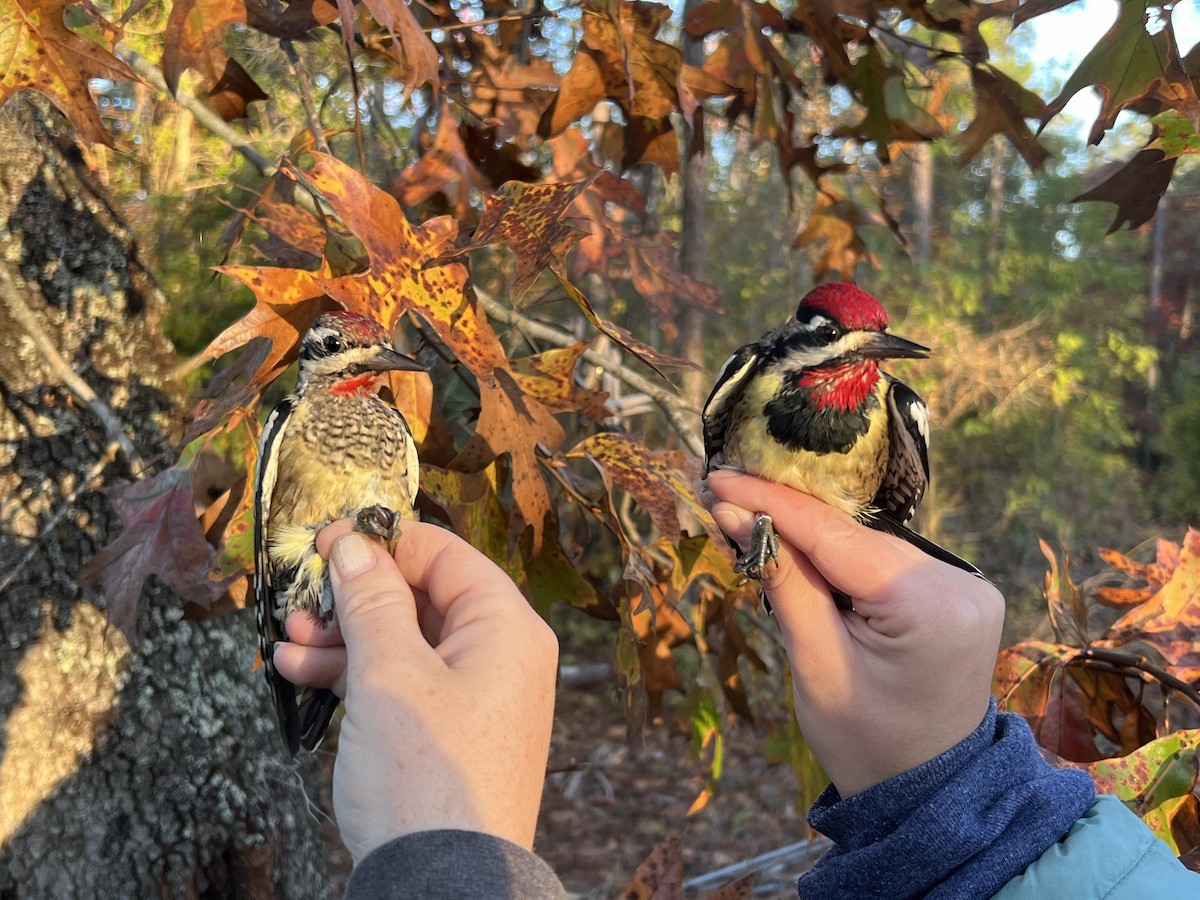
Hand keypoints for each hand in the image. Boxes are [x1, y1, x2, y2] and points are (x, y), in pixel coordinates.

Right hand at [272, 520, 558, 861]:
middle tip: (298, 600)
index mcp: (507, 628)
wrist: (441, 886)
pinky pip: (401, 682)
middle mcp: (500, 655)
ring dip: (342, 636)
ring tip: (287, 641)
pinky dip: (354, 674)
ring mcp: (475, 695)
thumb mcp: (389, 676)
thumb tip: (355, 545)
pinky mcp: (448, 731)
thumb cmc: (426, 777)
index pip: (445, 555)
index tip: (324, 542)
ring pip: (403, 641)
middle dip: (353, 596)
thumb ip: (372, 601)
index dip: (382, 542)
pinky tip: (301, 672)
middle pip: (420, 597)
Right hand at [705, 470, 1003, 796]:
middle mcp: (960, 583)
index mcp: (931, 606)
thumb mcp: (816, 665)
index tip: (718, 478)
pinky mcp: (957, 591)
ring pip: (867, 540)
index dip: (771, 503)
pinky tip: (796, 547)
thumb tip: (736, 513)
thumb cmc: (865, 742)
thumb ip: (783, 583)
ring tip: (748, 516)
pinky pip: (885, 558)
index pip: (835, 536)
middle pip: (853, 533)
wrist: (928, 792)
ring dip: (809, 532)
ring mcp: (965, 584)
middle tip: (722, 491)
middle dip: (785, 513)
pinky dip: (839, 554)